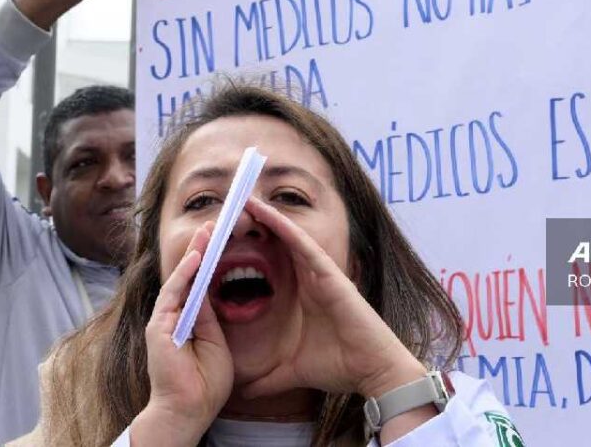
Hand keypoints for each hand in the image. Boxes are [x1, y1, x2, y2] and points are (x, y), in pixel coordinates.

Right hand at [131, 221, 232, 446]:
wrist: (188, 411)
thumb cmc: (204, 385)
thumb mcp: (215, 344)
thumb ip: (209, 320)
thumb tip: (210, 295)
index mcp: (188, 321)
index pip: (199, 283)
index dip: (210, 261)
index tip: (222, 239)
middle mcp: (173, 317)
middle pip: (188, 275)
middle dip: (201, 249)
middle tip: (214, 223)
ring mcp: (164, 321)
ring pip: (179, 279)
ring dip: (194, 253)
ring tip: (207, 229)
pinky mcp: (159, 328)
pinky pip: (173, 295)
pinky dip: (184, 275)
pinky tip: (196, 257)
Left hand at [240, 196, 427, 400]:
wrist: (371, 371)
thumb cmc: (338, 368)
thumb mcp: (290, 372)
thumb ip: (267, 378)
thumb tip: (240, 389)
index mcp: (302, 296)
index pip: (270, 267)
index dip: (247, 252)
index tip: (219, 242)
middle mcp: (310, 279)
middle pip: (277, 246)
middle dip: (253, 227)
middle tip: (225, 210)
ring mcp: (321, 274)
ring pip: (287, 237)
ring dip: (265, 217)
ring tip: (240, 200)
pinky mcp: (330, 273)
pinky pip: (302, 244)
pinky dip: (283, 226)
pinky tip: (264, 211)